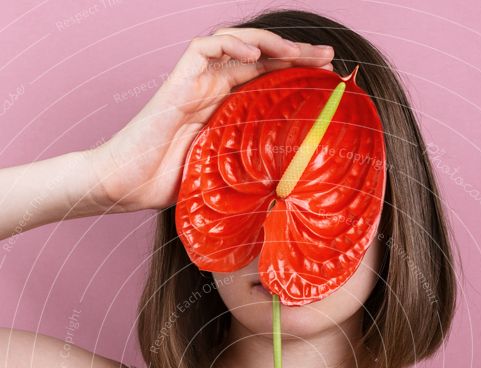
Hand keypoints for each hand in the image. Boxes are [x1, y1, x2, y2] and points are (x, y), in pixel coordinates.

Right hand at [87, 29, 334, 212]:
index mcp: (226, 109)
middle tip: (328, 57)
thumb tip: (291, 187)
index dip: (297, 75)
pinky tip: (254, 53)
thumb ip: (250, 169)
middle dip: (296, 53)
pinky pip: (205, 47)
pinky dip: (230, 44)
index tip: (329, 80)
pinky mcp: (177, 81)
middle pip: (260, 58)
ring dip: (270, 42)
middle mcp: (213, 90)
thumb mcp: (224, 177)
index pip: (268, 81)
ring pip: (237, 44)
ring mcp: (195, 82)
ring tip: (298, 52)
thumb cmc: (168, 187)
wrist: (127, 186)